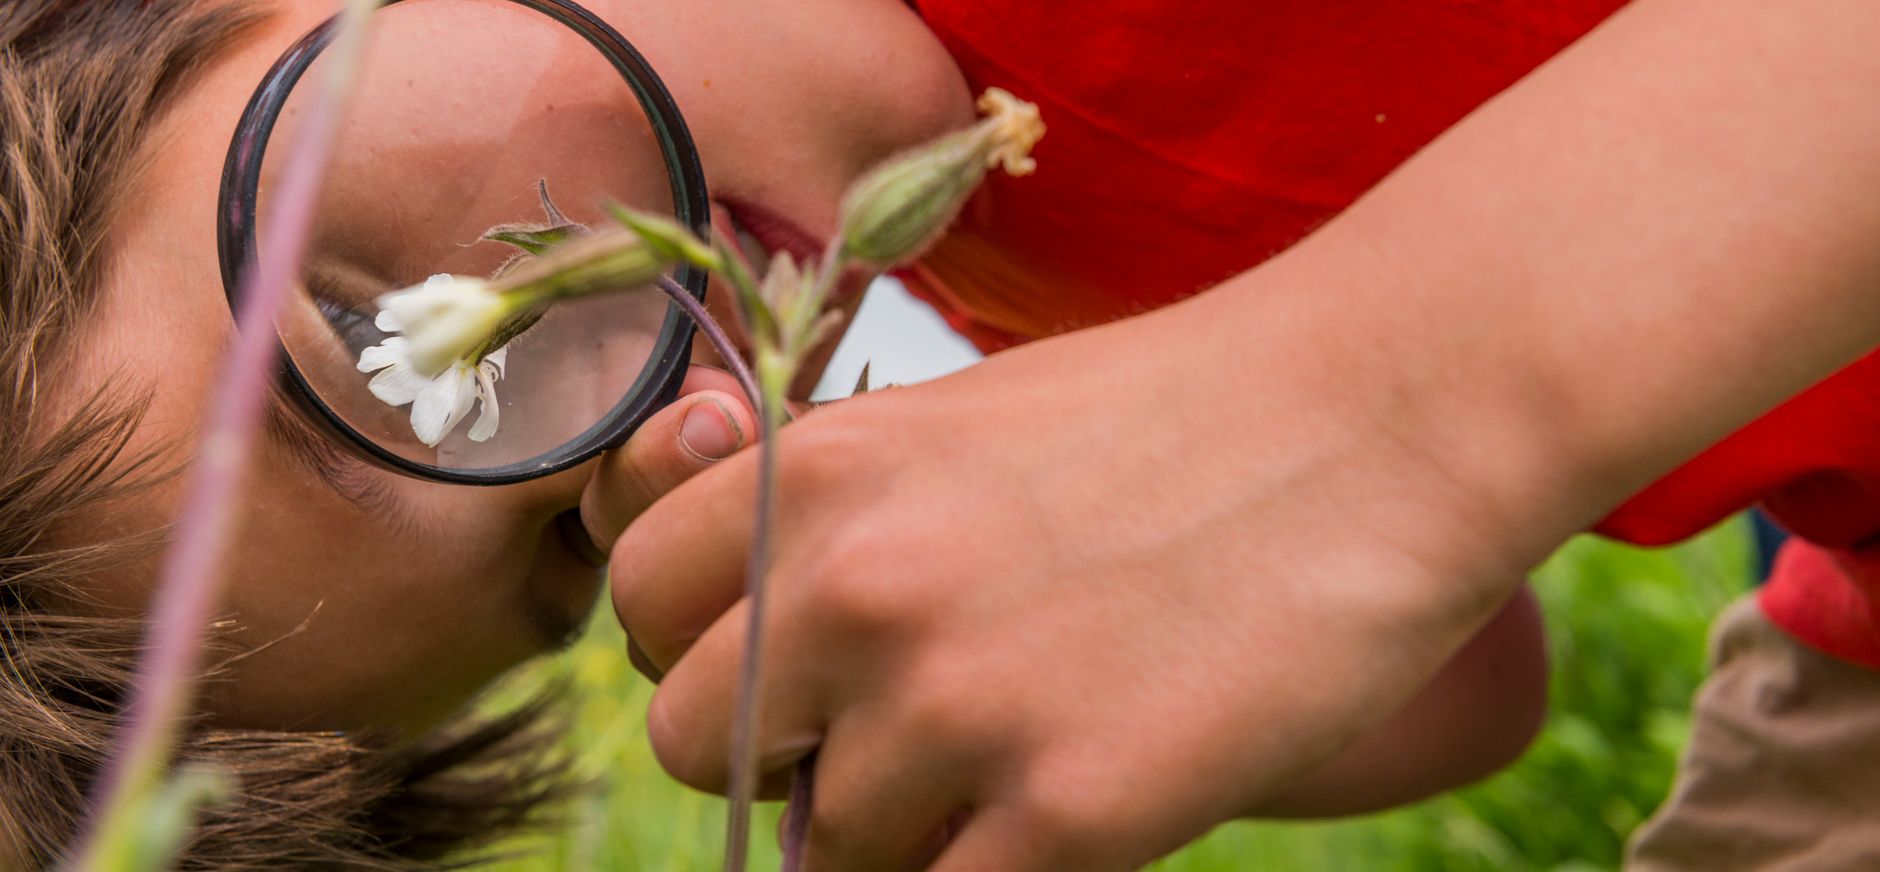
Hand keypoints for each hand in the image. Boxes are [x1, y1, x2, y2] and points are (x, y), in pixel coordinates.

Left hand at [611, 292, 1529, 870]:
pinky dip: (986, 870)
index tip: (786, 657)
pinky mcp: (1069, 815)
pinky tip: (1060, 811)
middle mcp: (855, 592)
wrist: (1376, 421)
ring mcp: (956, 710)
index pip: (639, 603)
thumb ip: (834, 517)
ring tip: (1009, 758)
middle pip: (697, 744)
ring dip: (900, 822)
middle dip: (780, 750)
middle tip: (887, 730)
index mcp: (818, 475)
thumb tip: (762, 637)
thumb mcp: (960, 422)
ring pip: (826, 845)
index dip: (705, 641)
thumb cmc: (1173, 415)